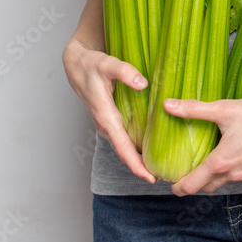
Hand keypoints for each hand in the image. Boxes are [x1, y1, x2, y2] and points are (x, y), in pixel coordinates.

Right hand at [62, 39, 155, 183]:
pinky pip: (124, 138)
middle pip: (125, 152)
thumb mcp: (107, 64)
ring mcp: (108, 124)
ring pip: (124, 146)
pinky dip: (136, 147)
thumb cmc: (91, 65)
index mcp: (105, 116)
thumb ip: (124, 72)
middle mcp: (106, 124)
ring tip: (160, 168)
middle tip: (164, 177)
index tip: (149, 177)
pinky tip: (151, 148)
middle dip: (141, 167)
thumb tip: (142, 83)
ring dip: (139, 158)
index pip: (122, 146)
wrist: (76, 64)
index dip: (135, 163)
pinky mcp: (111, 120)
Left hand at [162, 87, 241, 195]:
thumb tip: (168, 105)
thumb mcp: (224, 110)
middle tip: (194, 167)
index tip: (172, 183)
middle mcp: (236, 175)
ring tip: (223, 156)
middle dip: (199, 180)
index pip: (191, 185)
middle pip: (209, 186)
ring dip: (224, 173)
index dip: (178, 186)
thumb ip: (194, 109)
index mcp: (221, 162)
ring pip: (231, 180)